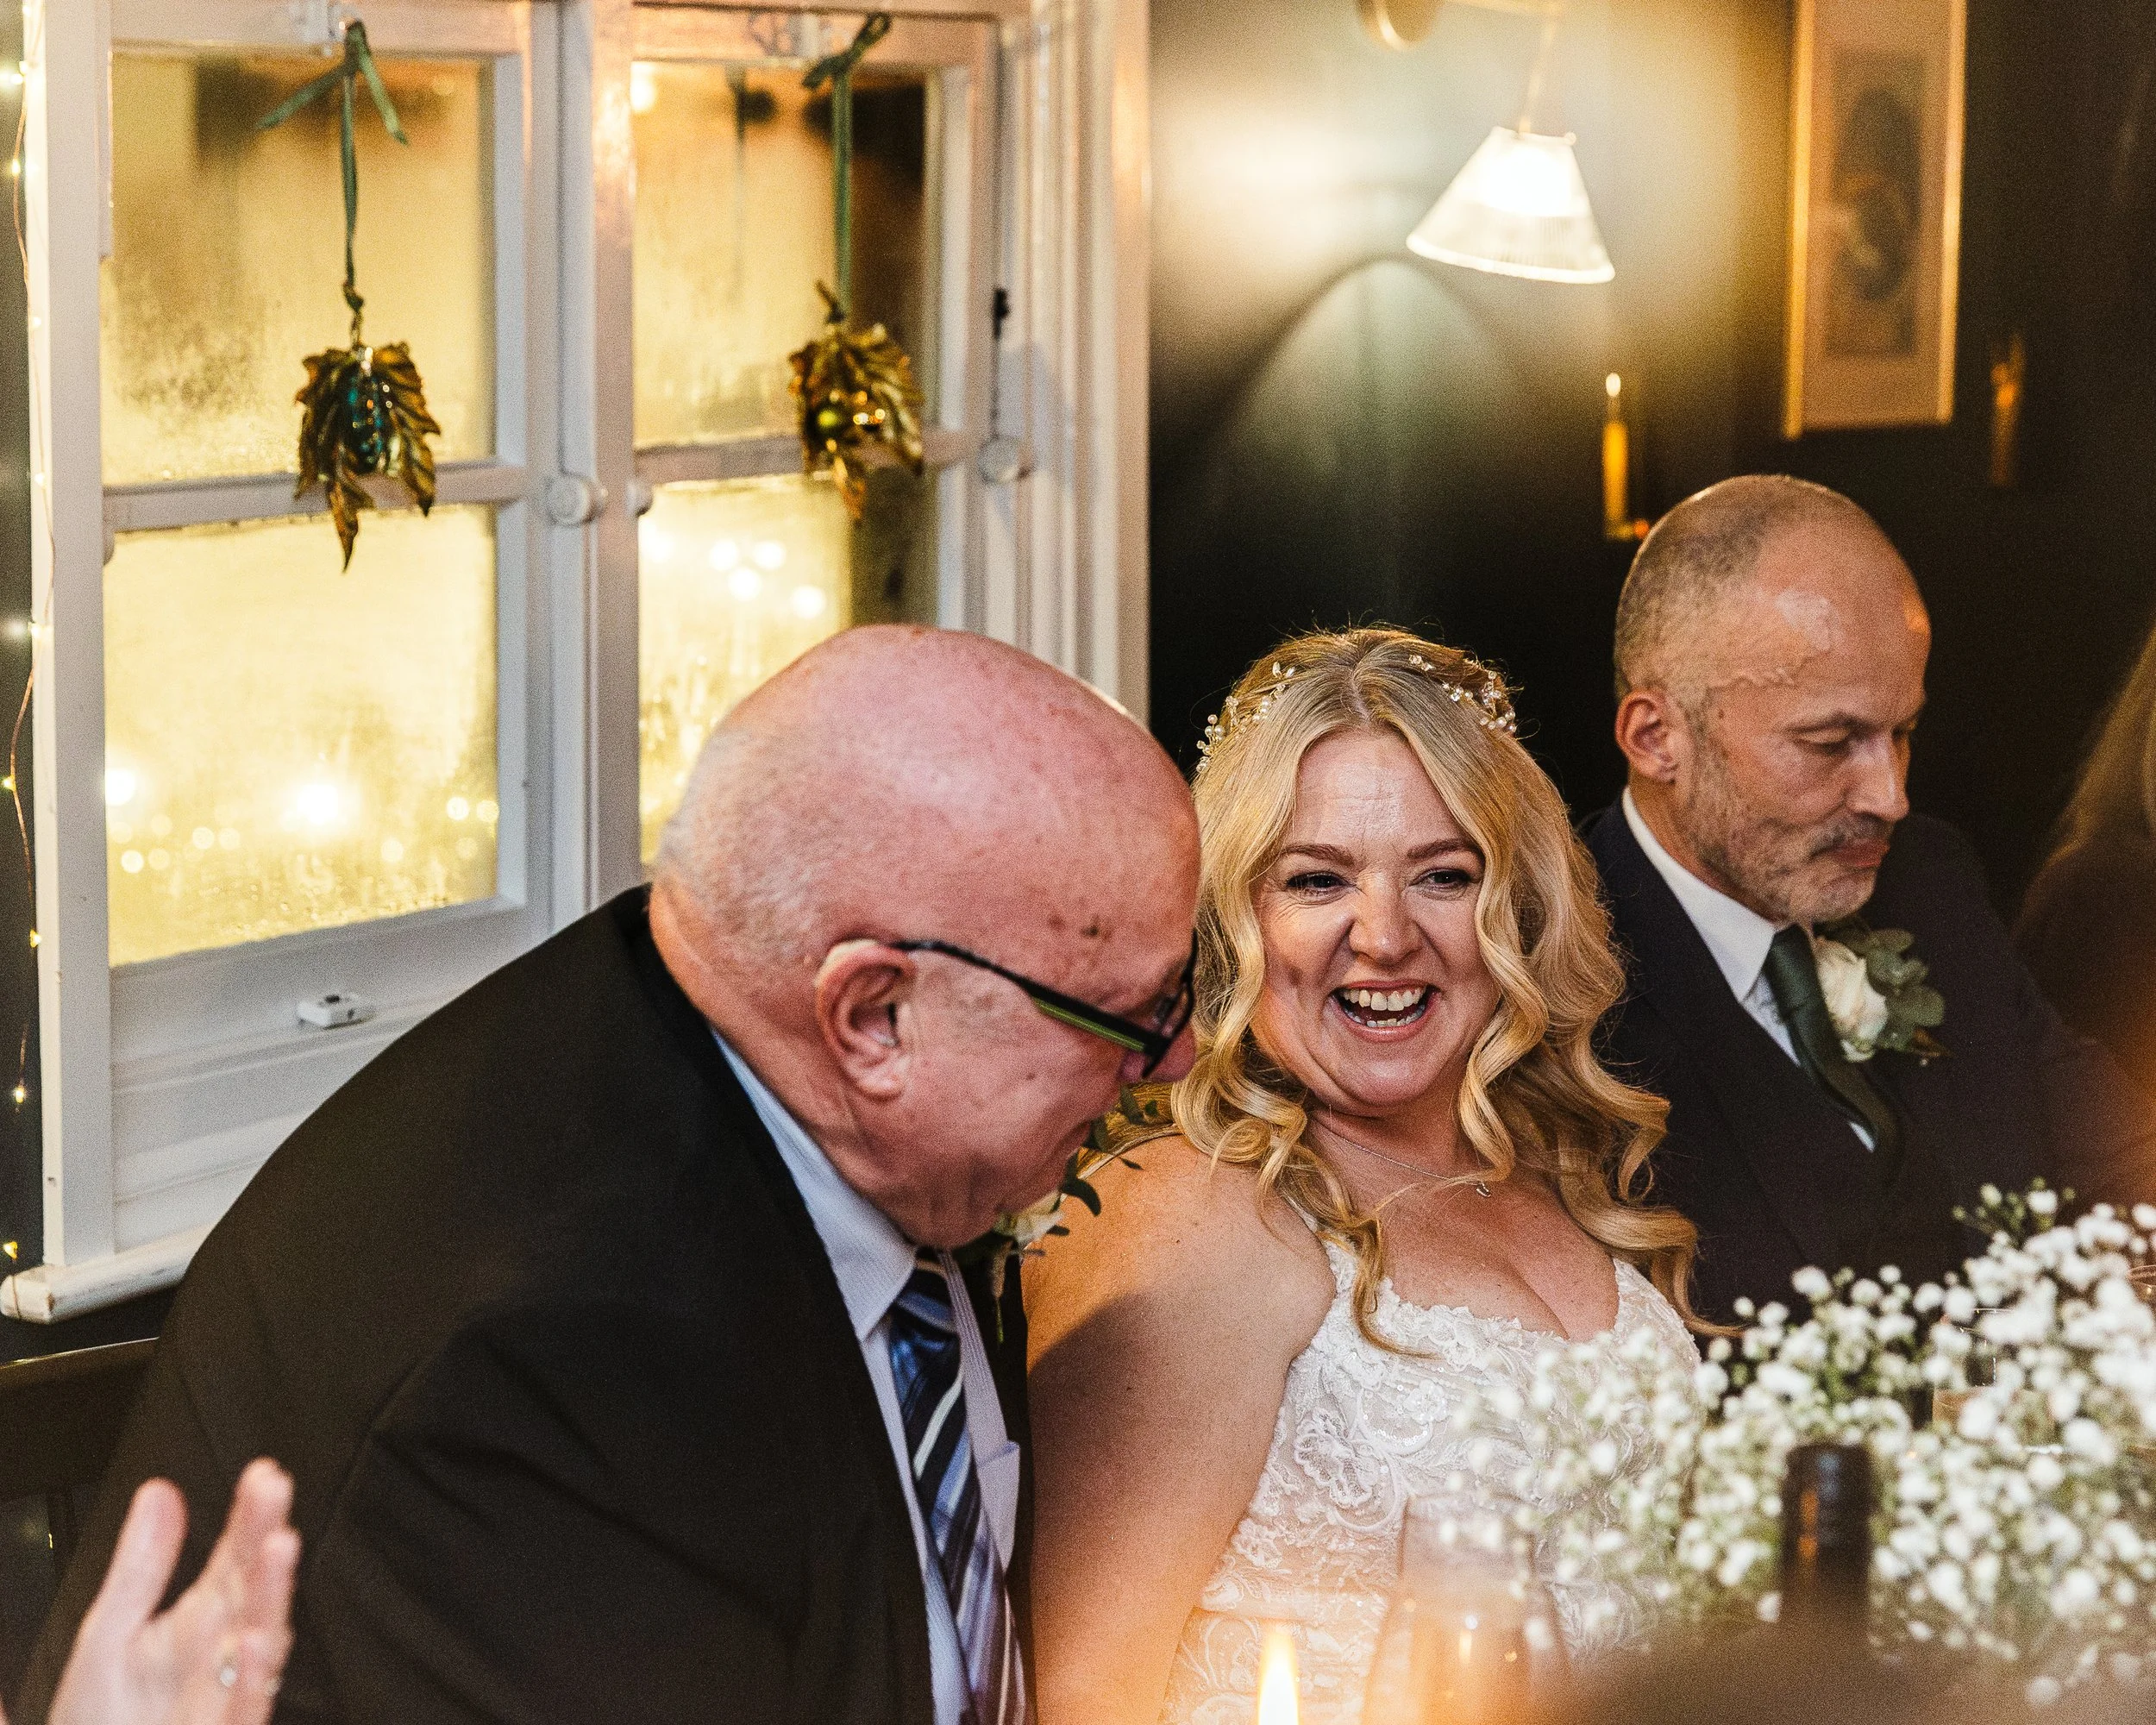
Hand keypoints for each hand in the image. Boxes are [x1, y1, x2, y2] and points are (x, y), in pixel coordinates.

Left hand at [37, 1459, 299, 1724]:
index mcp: (199, 1618)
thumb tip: (159, 1493)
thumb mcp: (109, 1633)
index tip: (263, 1475)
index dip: (251, 1514)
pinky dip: (253, 1675)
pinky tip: (252, 1640)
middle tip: (275, 1494)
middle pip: (254, 1588)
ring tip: (278, 1548)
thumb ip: (142, 1565)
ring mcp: (226, 1691)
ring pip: (263, 1640)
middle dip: (266, 1538)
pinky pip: (247, 1703)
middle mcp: (221, 1651)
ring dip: (273, 1595)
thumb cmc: (103, 1718)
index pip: (235, 1556)